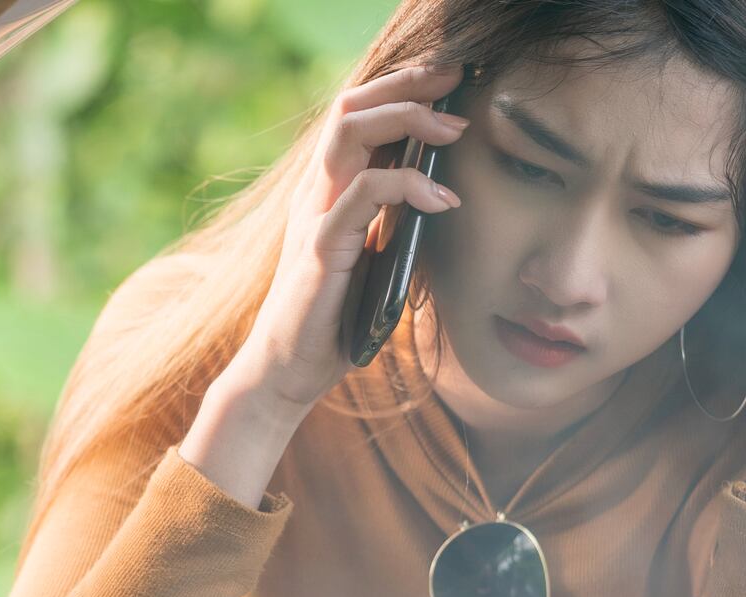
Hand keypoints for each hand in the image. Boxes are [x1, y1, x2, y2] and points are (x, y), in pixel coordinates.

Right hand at [230, 62, 469, 411]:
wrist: (287, 370)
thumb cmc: (332, 320)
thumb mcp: (372, 261)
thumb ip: (393, 225)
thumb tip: (443, 198)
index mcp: (326, 191)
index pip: (356, 114)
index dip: (400, 86)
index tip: (448, 78)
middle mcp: (315, 193)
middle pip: (351, 106)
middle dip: (407, 83)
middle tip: (457, 77)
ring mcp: (314, 216)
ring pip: (350, 132)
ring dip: (408, 118)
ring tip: (456, 129)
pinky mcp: (320, 247)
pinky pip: (363, 195)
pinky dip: (409, 186)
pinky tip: (444, 201)